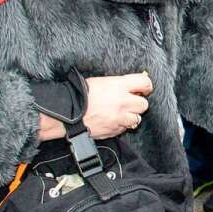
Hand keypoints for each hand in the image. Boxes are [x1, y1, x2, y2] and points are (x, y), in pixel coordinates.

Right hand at [37, 72, 151, 140]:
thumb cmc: (79, 94)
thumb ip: (118, 83)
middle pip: (144, 104)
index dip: (146, 86)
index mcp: (119, 86)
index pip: (145, 83)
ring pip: (137, 119)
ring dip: (131, 116)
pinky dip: (120, 126)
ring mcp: (120, 118)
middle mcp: (123, 102)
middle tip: (129, 101)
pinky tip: (111, 121)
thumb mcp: (100, 81)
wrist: (66, 114)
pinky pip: (124, 129)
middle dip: (137, 103)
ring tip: (120, 113)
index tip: (143, 88)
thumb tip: (130, 84)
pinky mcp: (114, 130)